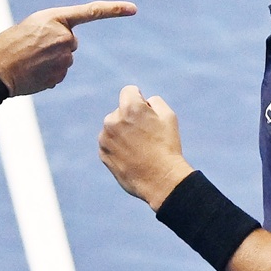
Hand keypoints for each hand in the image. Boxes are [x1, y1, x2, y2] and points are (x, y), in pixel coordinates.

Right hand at [0, 1, 135, 95]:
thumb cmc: (9, 44)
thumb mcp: (32, 26)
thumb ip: (54, 30)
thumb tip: (70, 49)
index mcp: (56, 19)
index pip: (91, 12)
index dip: (114, 10)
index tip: (133, 9)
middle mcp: (64, 37)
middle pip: (71, 42)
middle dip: (57, 45)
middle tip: (33, 48)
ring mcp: (64, 58)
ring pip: (65, 59)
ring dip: (51, 61)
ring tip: (29, 61)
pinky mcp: (61, 75)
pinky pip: (59, 74)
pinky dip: (48, 74)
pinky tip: (32, 73)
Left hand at [99, 85, 194, 209]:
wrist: (161, 180)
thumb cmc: (167, 146)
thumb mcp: (169, 117)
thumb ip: (153, 101)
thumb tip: (142, 101)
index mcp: (130, 108)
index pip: (129, 91)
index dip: (139, 99)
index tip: (145, 111)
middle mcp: (113, 120)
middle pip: (121, 111)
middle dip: (130, 118)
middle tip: (146, 135)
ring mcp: (105, 138)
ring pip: (113, 128)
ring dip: (122, 133)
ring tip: (139, 148)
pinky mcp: (102, 153)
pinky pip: (109, 143)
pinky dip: (117, 147)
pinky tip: (132, 157)